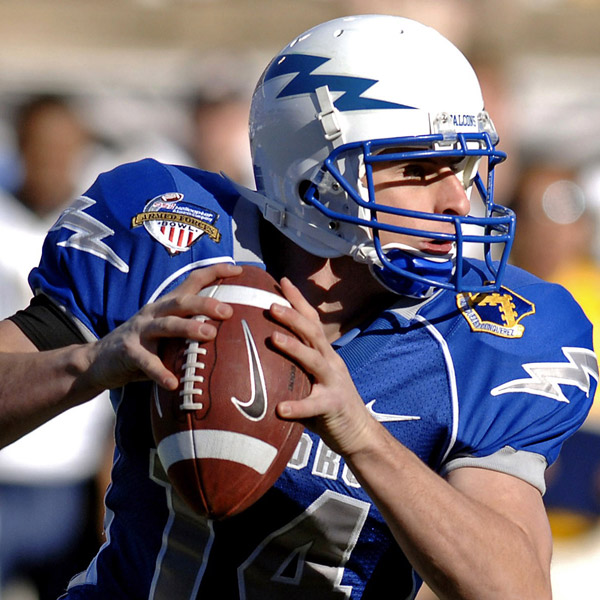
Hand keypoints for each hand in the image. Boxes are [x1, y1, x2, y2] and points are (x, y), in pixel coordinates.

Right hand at [84, 263, 241, 392]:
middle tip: (228, 311)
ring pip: (166, 325)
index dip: (215, 272)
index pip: (192, 281)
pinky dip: (160, 372)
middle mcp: (154, 313)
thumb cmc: (143, 347)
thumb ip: (190, 330)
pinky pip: (146, 362)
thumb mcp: (167, 334)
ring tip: (209, 335)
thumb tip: (231, 335)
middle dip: (205, 304)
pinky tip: (173, 383)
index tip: (239, 269)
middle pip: (181, 302)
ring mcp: (139, 331)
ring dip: (188, 328)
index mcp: (166, 306)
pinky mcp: (127, 351)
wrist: (97, 361)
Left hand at [270, 277, 377, 457]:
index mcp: (324, 354)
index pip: (311, 321)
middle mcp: (331, 362)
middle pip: (312, 332)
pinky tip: (281, 408)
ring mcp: (334, 382)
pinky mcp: (334, 405)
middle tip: (271, 304)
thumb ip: (291, 368)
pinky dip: (298, 405)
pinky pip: (315, 404)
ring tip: (273, 338)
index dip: (298, 300)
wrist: (358, 433)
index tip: (281, 280)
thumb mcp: (311, 380)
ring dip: (294, 347)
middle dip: (292, 316)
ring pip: (315, 360)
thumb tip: (255, 358)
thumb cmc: (326, 406)